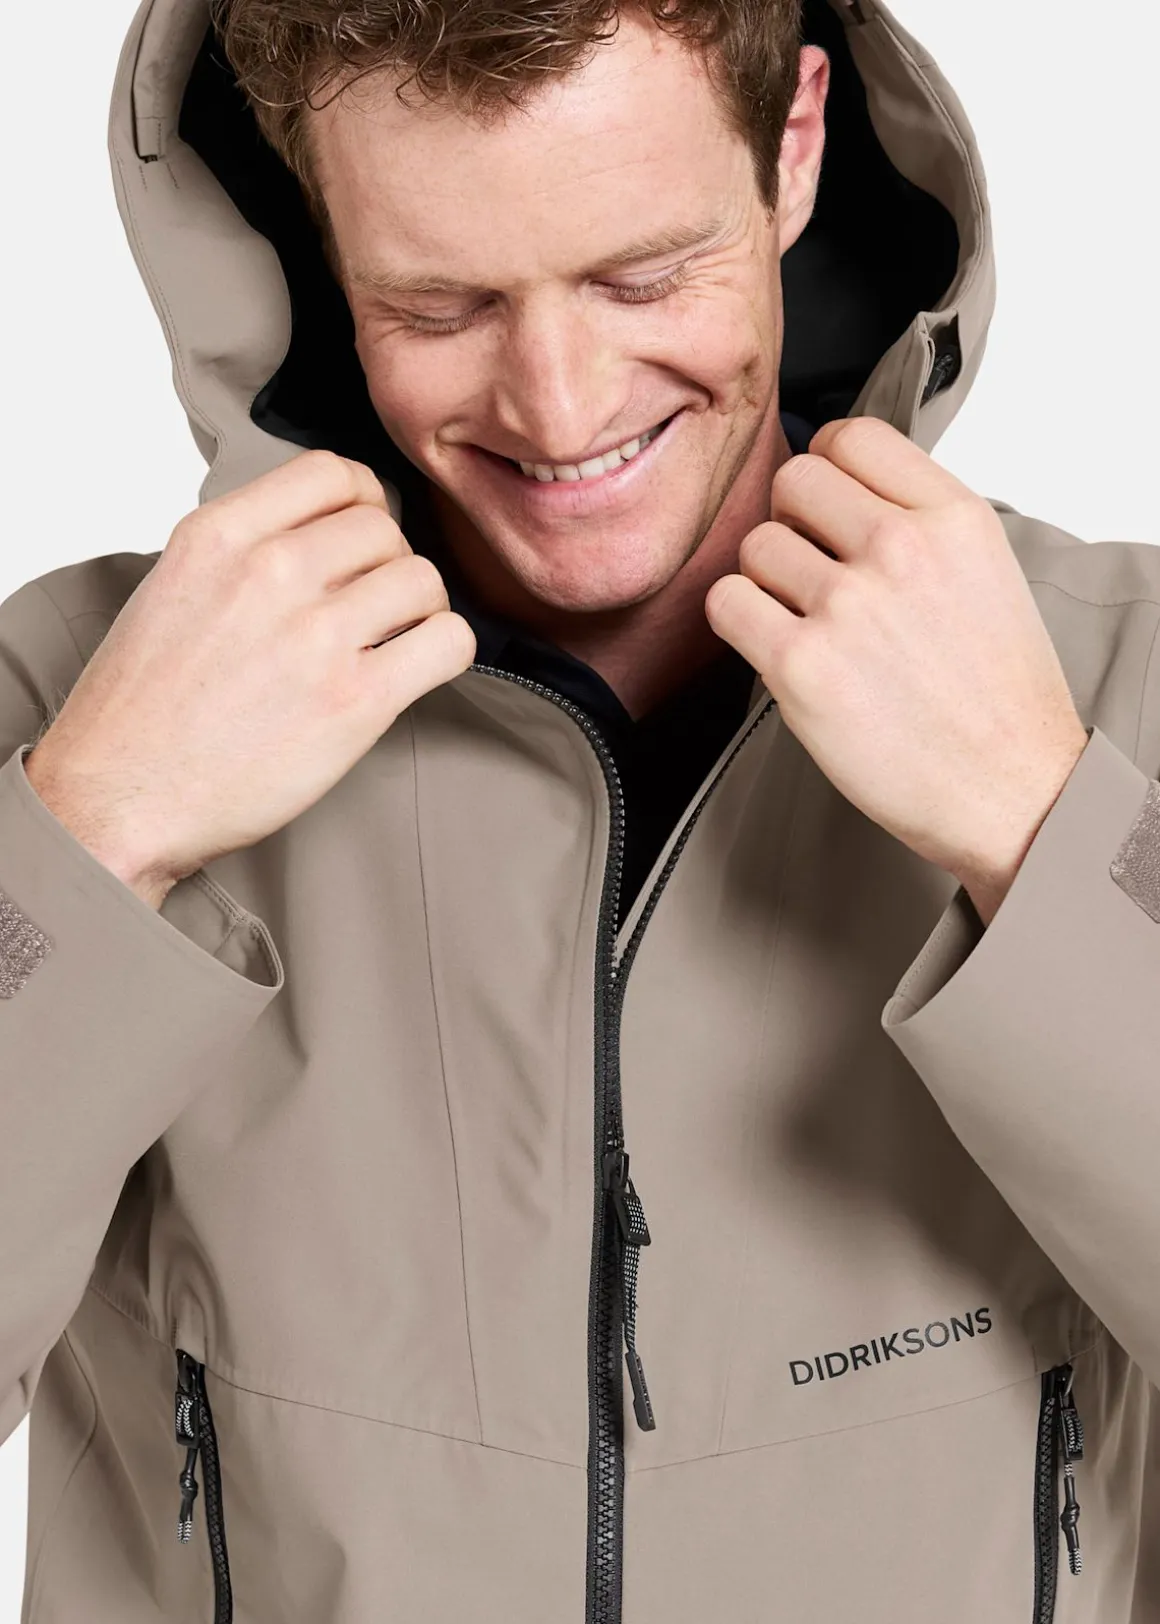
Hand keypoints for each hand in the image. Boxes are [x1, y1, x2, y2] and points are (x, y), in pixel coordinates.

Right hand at [25, 451, 475, 907]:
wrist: (120, 798)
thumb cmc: (142, 706)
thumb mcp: (174, 587)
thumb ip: (244, 547)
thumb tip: (321, 529)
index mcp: (219, 535)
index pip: (333, 472)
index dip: (362, 504)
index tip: (358, 541)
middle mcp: (268, 572)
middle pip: (384, 528)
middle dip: (386, 566)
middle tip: (370, 609)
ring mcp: (316, 636)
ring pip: (422, 580)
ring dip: (420, 610)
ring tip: (392, 642)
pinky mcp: (355, 700)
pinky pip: (448, 642)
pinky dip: (446, 651)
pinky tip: (415, 669)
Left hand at [705, 418, 1088, 914]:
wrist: (1010, 792)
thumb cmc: (998, 698)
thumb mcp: (987, 573)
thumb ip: (918, 520)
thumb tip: (842, 492)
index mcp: (953, 518)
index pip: (853, 436)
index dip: (826, 468)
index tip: (825, 505)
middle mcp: (900, 548)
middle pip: (794, 482)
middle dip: (793, 525)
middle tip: (811, 573)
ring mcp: (847, 604)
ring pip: (755, 545)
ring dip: (767, 583)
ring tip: (806, 624)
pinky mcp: (801, 664)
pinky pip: (726, 603)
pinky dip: (739, 623)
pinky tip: (775, 650)